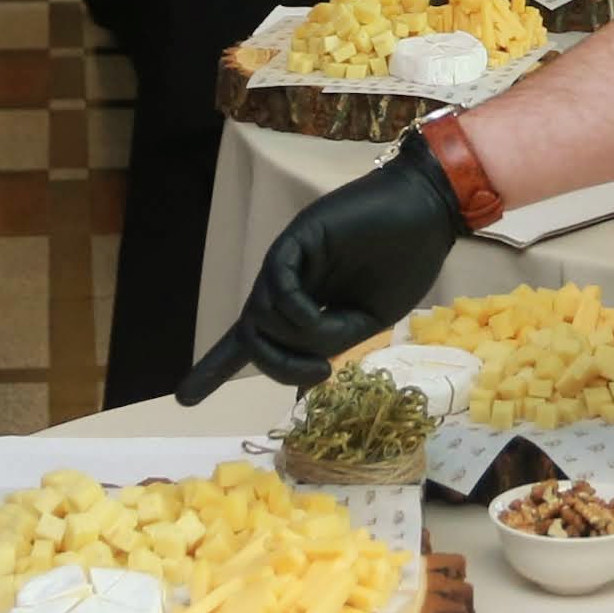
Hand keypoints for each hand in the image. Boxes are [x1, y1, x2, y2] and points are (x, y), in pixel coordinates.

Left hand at [178, 143, 469, 404]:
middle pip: (252, 336)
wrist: (429, 213)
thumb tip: (305, 368)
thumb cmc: (405, 262)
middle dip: (276, 366)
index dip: (215, 368)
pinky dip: (295, 313)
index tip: (184, 399)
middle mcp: (288, 284)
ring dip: (299, 341)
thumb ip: (333, 339)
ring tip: (340, 336)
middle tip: (319, 374)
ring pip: (263, 317)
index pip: (250, 338)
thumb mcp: (369, 319)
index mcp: (304, 304)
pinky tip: (319, 317)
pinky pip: (278, 286)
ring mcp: (291, 261)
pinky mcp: (298, 238)